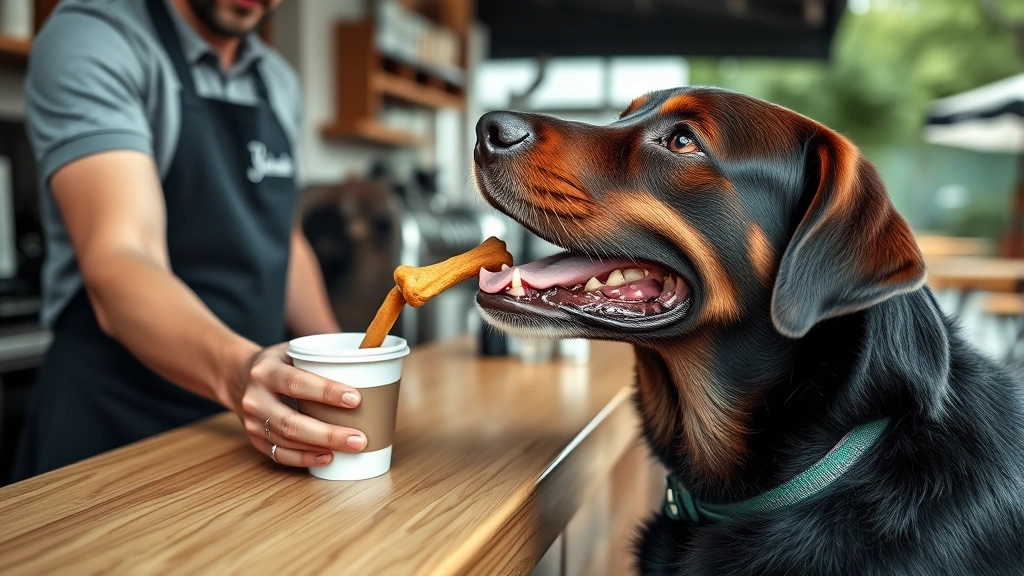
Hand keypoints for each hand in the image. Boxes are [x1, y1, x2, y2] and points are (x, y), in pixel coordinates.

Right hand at [232, 343, 366, 467]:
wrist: (238, 376)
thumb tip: (371, 361)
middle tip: (359, 438)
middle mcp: (255, 398)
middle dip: (329, 433)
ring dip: (321, 448)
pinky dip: (304, 459)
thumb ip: (323, 358)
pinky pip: (279, 454)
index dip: (326, 392)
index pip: (296, 382)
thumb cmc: (279, 363)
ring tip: (351, 447)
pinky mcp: (254, 439)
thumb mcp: (294, 350)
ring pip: (286, 441)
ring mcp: (252, 421)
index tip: (356, 399)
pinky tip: (327, 458)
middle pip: (291, 422)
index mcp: (266, 371)